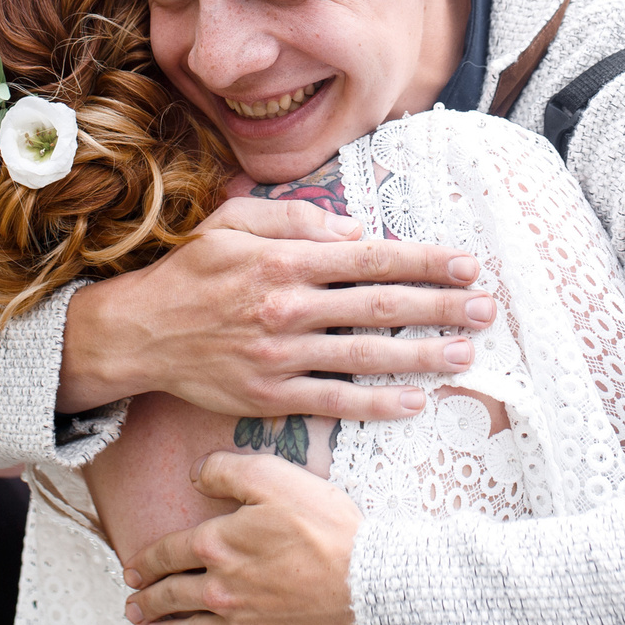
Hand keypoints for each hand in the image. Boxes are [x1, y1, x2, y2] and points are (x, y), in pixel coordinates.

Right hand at [58, 196, 491, 420]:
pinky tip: (413, 402)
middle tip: (487, 307)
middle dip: (440, 306)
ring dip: (421, 355)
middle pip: (380, 305)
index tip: (467, 263)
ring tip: (465, 352)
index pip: (371, 257)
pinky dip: (376, 403)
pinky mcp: (269, 395)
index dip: (425, 260)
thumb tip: (355, 227)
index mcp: (284, 260)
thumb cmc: (190, 272)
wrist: (138, 333)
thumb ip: (294, 220)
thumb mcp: (233, 224)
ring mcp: (280, 355)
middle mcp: (287, 306)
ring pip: (365, 356)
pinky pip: (333, 401)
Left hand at [122, 452, 363, 624]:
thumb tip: (196, 473)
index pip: (168, 553)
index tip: (132, 571)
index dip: (145, 562)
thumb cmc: (330, 531)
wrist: (370, 589)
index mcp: (220, 545)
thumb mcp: (278, 479)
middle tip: (133, 608)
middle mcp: (221, 589)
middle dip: (147, 602)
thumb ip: (231, 471)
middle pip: (172, 596)